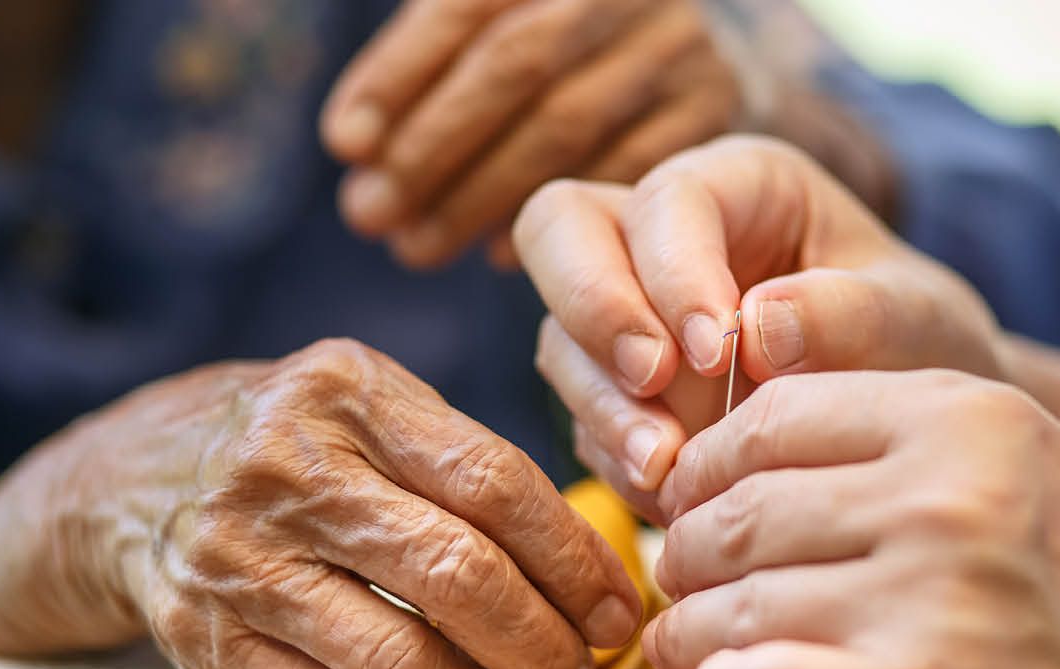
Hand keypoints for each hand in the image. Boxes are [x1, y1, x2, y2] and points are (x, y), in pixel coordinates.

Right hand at [107, 340, 640, 668]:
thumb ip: (467, 462)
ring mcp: (236, 560)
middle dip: (542, 643)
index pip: (493, 483)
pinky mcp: (206, 641)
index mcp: (343, 392)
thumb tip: (592, 571)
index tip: (614, 608)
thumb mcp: (369, 403)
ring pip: (400, 659)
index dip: (573, 561)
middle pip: (456, 575)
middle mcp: (281, 469)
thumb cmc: (293, 444)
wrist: (130, 482)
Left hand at [322, 0, 741, 268]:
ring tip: (416, 245)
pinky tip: (495, 253)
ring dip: (479, 195)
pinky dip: (554, 215)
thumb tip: (355, 146)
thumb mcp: (493, 22)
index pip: (466, 5)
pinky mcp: (713, 102)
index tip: (345, 145)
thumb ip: (423, 64)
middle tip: (370, 214)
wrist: (679, 43)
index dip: (398, 73)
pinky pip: (625, 169)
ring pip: (567, 123)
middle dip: (432, 146)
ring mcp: (675, 43)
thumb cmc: (551, 40)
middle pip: (517, 63)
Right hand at [514, 136, 1006, 513]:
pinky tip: (673, 498)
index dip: (674, 270)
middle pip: (560, 230)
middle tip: (652, 382)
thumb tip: (758, 326)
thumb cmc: (921, 346)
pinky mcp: (616, 393)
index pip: (667, 200)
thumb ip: (848, 313)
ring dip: (604, 405)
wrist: (916, 429)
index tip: (716, 353)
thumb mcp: (913, 321)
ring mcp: (627, 314)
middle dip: (594, 307)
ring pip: (562, 337)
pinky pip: (583, 421)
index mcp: (740, 187)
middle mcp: (662, 236)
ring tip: (666, 468)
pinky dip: (618, 460)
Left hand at [644, 369, 1059, 668]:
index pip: (771, 419)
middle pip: (739, 511)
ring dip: (691, 636)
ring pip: (732, 603)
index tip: (698, 510)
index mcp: (964, 415)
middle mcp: (943, 490)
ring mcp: (929, 593)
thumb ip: (907, 453)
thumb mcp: (1026, 470)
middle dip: (690, 558)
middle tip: (683, 590)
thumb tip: (750, 475)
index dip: (711, 472)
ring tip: (687, 651)